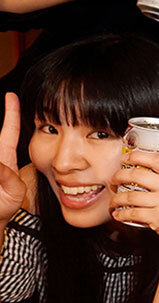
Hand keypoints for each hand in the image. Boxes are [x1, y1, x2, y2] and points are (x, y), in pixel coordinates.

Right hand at [0, 94, 24, 224]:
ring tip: (4, 185)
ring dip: (3, 173)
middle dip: (5, 150)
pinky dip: (1, 174)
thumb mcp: (14, 192)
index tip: (12, 96)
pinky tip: (1, 185)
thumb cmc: (5, 206)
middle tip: (6, 175)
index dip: (11, 113)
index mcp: (4, 158)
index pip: (7, 132)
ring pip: (1, 159)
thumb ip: (9, 179)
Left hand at [110, 152, 158, 247]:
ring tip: (114, 199)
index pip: (157, 160)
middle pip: (138, 175)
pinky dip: (121, 213)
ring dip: (117, 198)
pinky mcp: (157, 218)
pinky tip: (118, 213)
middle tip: (114, 179)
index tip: (126, 157)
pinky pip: (132, 213)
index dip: (137, 156)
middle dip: (119, 175)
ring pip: (131, 196)